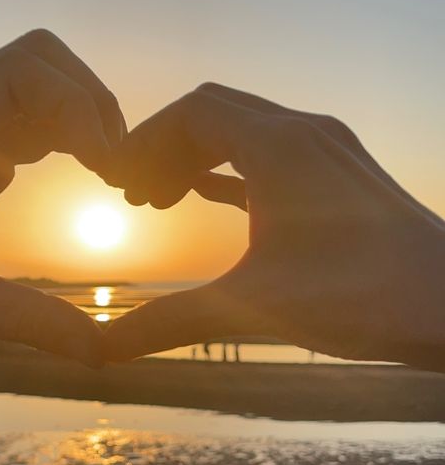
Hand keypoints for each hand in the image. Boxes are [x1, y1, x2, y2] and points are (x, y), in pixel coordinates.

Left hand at [0, 31, 125, 365]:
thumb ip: (34, 323)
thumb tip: (103, 352)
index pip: (22, 74)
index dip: (77, 109)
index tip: (106, 168)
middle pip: (39, 61)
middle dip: (89, 102)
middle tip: (114, 164)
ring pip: (42, 84)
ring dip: (86, 118)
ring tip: (111, 172)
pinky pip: (37, 118)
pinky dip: (73, 136)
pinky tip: (91, 175)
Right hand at [104, 84, 444, 370]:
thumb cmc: (362, 297)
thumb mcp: (251, 305)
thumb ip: (170, 322)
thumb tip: (102, 351)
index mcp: (279, 146)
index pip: (192, 112)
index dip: (144, 143)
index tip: (116, 183)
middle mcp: (306, 134)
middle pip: (216, 114)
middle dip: (165, 149)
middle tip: (133, 198)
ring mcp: (330, 154)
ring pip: (246, 131)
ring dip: (198, 158)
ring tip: (161, 202)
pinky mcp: (343, 180)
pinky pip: (273, 156)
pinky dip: (232, 171)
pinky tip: (211, 198)